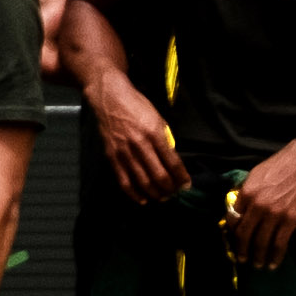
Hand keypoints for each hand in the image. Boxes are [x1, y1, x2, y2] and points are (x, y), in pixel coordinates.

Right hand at [86, 78, 186, 201]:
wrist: (108, 96)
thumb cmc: (136, 105)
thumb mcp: (157, 118)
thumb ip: (164, 140)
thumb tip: (171, 161)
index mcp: (154, 133)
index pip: (173, 163)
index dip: (182, 178)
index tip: (187, 185)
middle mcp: (140, 145)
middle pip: (159, 176)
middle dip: (170, 189)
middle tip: (175, 193)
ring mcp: (124, 152)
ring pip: (143, 182)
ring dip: (155, 194)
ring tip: (162, 197)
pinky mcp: (111, 156)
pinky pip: (123, 181)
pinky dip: (134, 194)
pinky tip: (143, 199)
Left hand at [224, 141, 295, 266]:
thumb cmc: (279, 167)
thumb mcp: (255, 175)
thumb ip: (246, 193)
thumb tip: (238, 209)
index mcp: (246, 193)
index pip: (233, 219)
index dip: (232, 233)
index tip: (234, 241)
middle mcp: (258, 206)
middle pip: (244, 234)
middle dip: (242, 250)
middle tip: (242, 259)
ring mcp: (275, 214)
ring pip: (262, 242)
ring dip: (258, 257)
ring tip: (257, 265)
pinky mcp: (291, 220)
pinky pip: (280, 243)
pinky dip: (275, 256)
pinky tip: (273, 263)